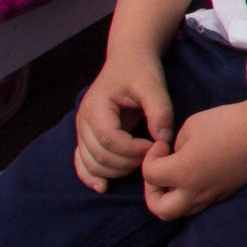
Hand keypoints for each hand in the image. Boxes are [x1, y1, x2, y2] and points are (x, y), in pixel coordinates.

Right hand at [74, 42, 170, 189]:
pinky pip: (82, 162)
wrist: (128, 59)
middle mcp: (83, 121)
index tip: (155, 146)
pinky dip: (91, 176)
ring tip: (139, 164)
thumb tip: (164, 140)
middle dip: (127, 162)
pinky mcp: (86, 136)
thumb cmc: (140, 70)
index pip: (110, 140)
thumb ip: (160, 111)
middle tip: (151, 156)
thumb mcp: (154, 85)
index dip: (133, 150)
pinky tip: (103, 188)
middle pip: (99, 155)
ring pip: (90, 163)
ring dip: (114, 171)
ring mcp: (81, 131)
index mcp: (97, 107)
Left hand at [137, 99, 246, 218]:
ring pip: (182, 210)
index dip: (149, 157)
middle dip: (153, 194)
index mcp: (182, 173)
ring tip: (177, 175)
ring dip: (172, 196)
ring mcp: (213, 195)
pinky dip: (191, 194)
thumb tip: (178, 155)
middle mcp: (195, 191)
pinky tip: (197, 174)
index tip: (163, 144)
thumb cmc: (228, 123)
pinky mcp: (227, 193)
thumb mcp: (192, 125)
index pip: (150, 175)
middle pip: (161, 210)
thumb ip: (177, 145)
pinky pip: (200, 203)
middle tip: (160, 173)